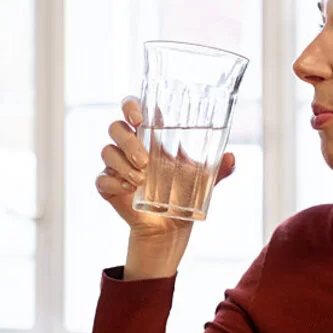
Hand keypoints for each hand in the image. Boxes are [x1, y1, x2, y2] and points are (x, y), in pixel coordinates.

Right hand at [95, 96, 235, 278]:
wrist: (171, 226)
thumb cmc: (183, 193)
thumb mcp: (204, 179)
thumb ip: (219, 168)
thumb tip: (231, 157)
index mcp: (150, 136)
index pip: (132, 108)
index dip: (131, 106)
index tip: (140, 117)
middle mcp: (129, 146)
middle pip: (116, 128)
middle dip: (128, 141)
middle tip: (146, 160)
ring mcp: (116, 165)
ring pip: (107, 151)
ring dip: (122, 163)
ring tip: (141, 179)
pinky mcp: (108, 186)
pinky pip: (101, 178)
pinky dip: (113, 181)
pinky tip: (129, 188)